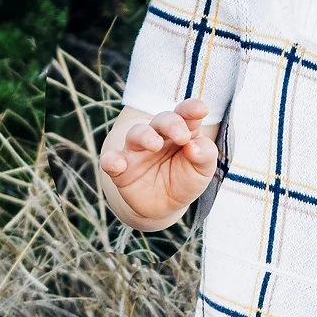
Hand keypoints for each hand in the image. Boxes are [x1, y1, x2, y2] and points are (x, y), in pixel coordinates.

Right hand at [100, 99, 217, 225]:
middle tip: (182, 136)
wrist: (164, 207)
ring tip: (155, 144)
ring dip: (145, 136)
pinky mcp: (121, 169)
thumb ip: (205, 154)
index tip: (201, 109)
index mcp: (181, 131)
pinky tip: (117, 163)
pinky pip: (110, 160)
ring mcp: (137, 150)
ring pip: (136, 134)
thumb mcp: (203, 170)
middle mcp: (158, 136)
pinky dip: (111, 160)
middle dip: (171, 124)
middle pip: (162, 120)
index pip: (186, 114)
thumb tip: (194, 146)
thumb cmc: (186, 180)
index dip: (191, 109)